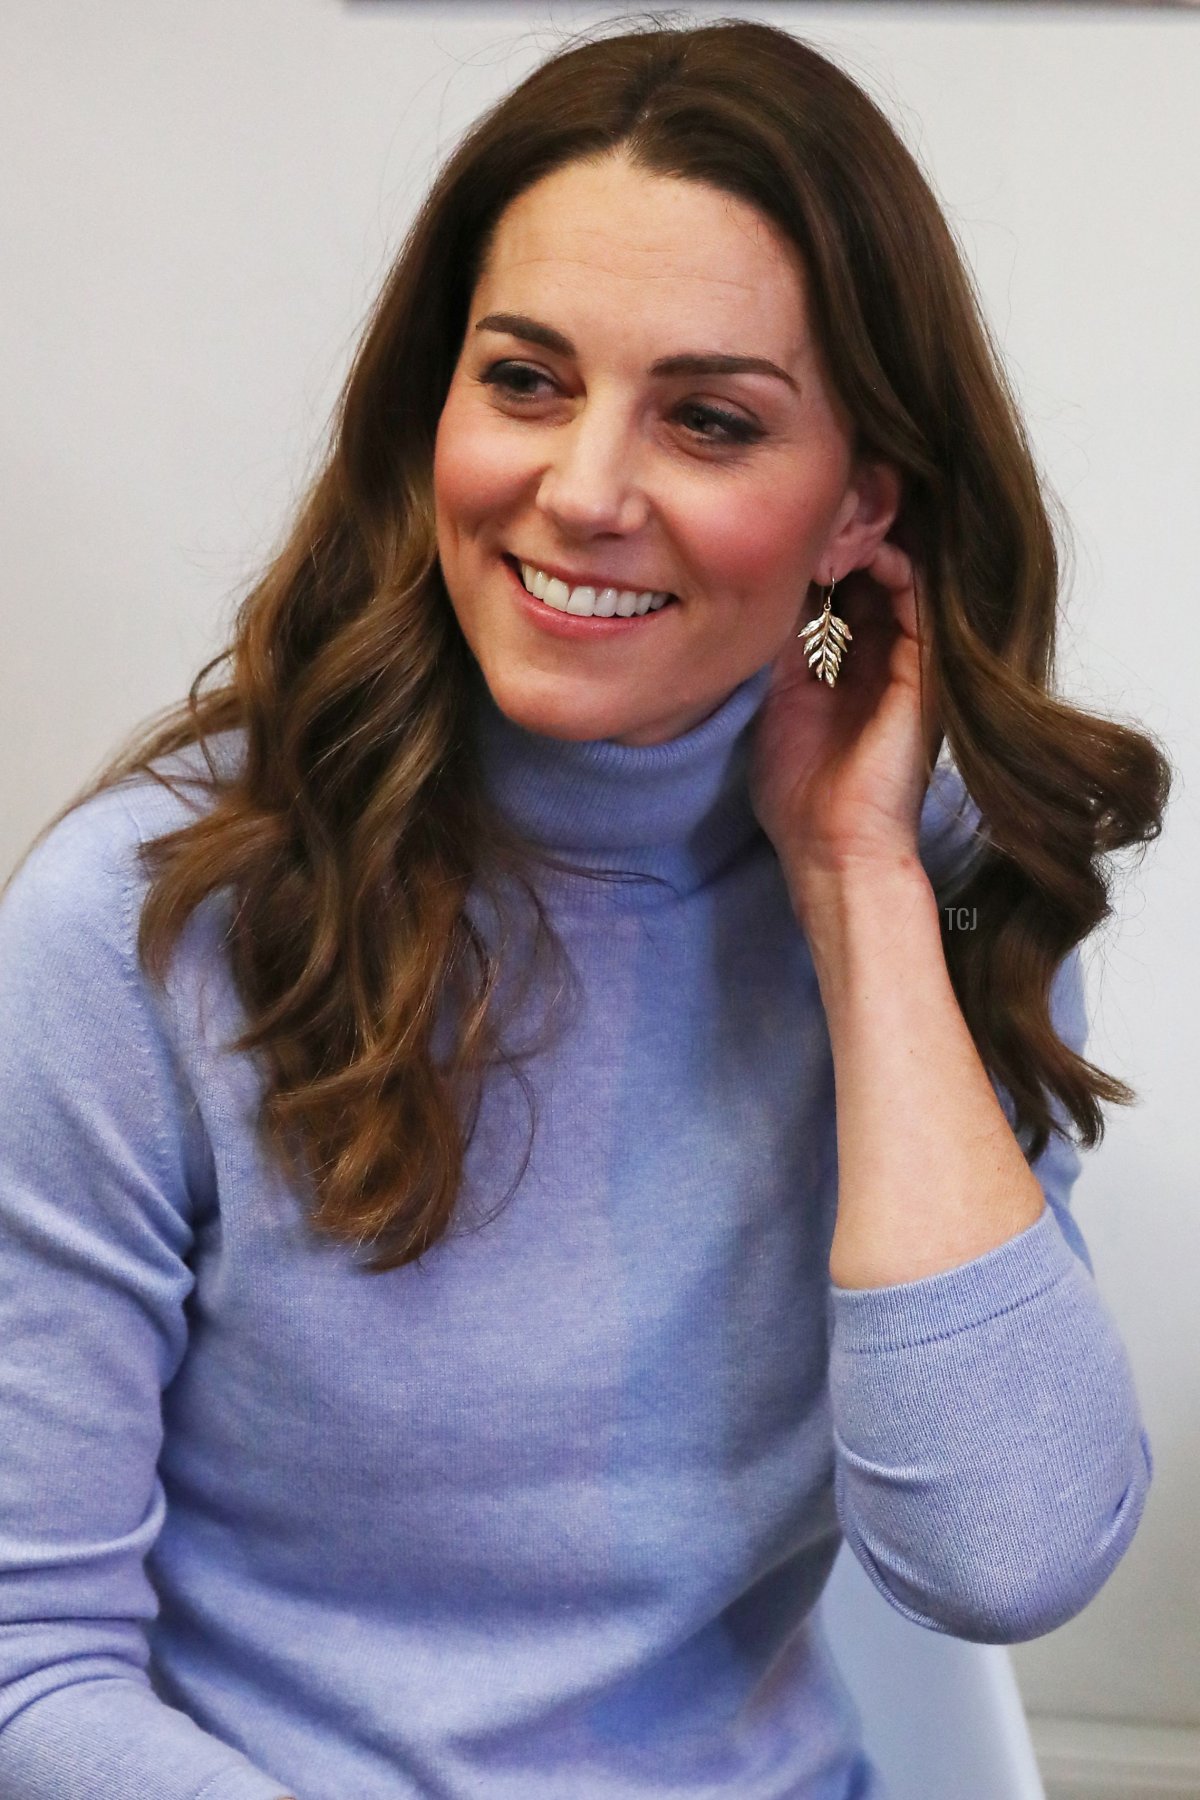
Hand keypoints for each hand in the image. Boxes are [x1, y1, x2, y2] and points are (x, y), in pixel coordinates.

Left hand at [748, 539, 942, 899]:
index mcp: (850, 661)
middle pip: (873, 568)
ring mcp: (908, 659)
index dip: (815, 547)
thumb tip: (753, 589)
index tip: (778, 522)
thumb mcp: (773, 699)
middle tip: (806, 504)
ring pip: (899, 570)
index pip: (841, 582)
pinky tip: (847, 553)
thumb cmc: (799, 794)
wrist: (831, 848)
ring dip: (864, 539)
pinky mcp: (924, 670)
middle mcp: (884, 653)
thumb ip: (775, 646)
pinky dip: (888, 562)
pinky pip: (918, 595)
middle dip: (841, 531)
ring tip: (825, 519)